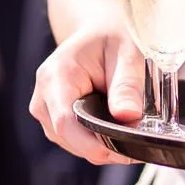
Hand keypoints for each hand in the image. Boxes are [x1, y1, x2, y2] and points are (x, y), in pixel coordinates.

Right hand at [31, 17, 145, 164]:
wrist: (101, 31)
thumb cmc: (114, 38)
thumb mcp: (129, 55)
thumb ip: (127, 86)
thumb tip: (127, 117)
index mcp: (56, 76)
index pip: (66, 123)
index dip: (95, 144)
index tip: (126, 152)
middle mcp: (43, 97)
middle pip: (72, 139)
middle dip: (106, 146)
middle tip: (141, 142)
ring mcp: (46, 111)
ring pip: (75, 146)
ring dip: (104, 145)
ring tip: (130, 131)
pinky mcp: (55, 120)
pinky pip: (77, 142)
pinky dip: (98, 141)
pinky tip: (117, 130)